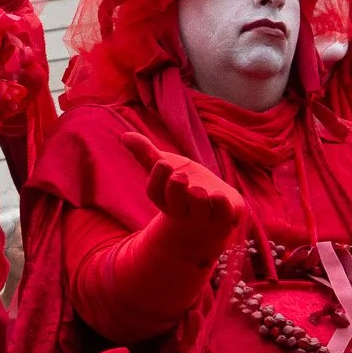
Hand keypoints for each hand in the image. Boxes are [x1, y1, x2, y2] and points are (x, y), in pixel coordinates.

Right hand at [121, 131, 245, 244]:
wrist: (214, 214)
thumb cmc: (187, 187)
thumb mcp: (169, 168)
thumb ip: (148, 154)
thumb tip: (125, 136)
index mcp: (167, 199)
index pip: (155, 194)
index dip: (158, 179)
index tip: (163, 163)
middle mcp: (184, 210)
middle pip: (174, 205)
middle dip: (176, 190)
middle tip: (180, 176)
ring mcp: (205, 216)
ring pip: (198, 211)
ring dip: (197, 199)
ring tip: (197, 189)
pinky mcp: (226, 217)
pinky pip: (223, 214)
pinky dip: (221, 205)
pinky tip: (219, 193)